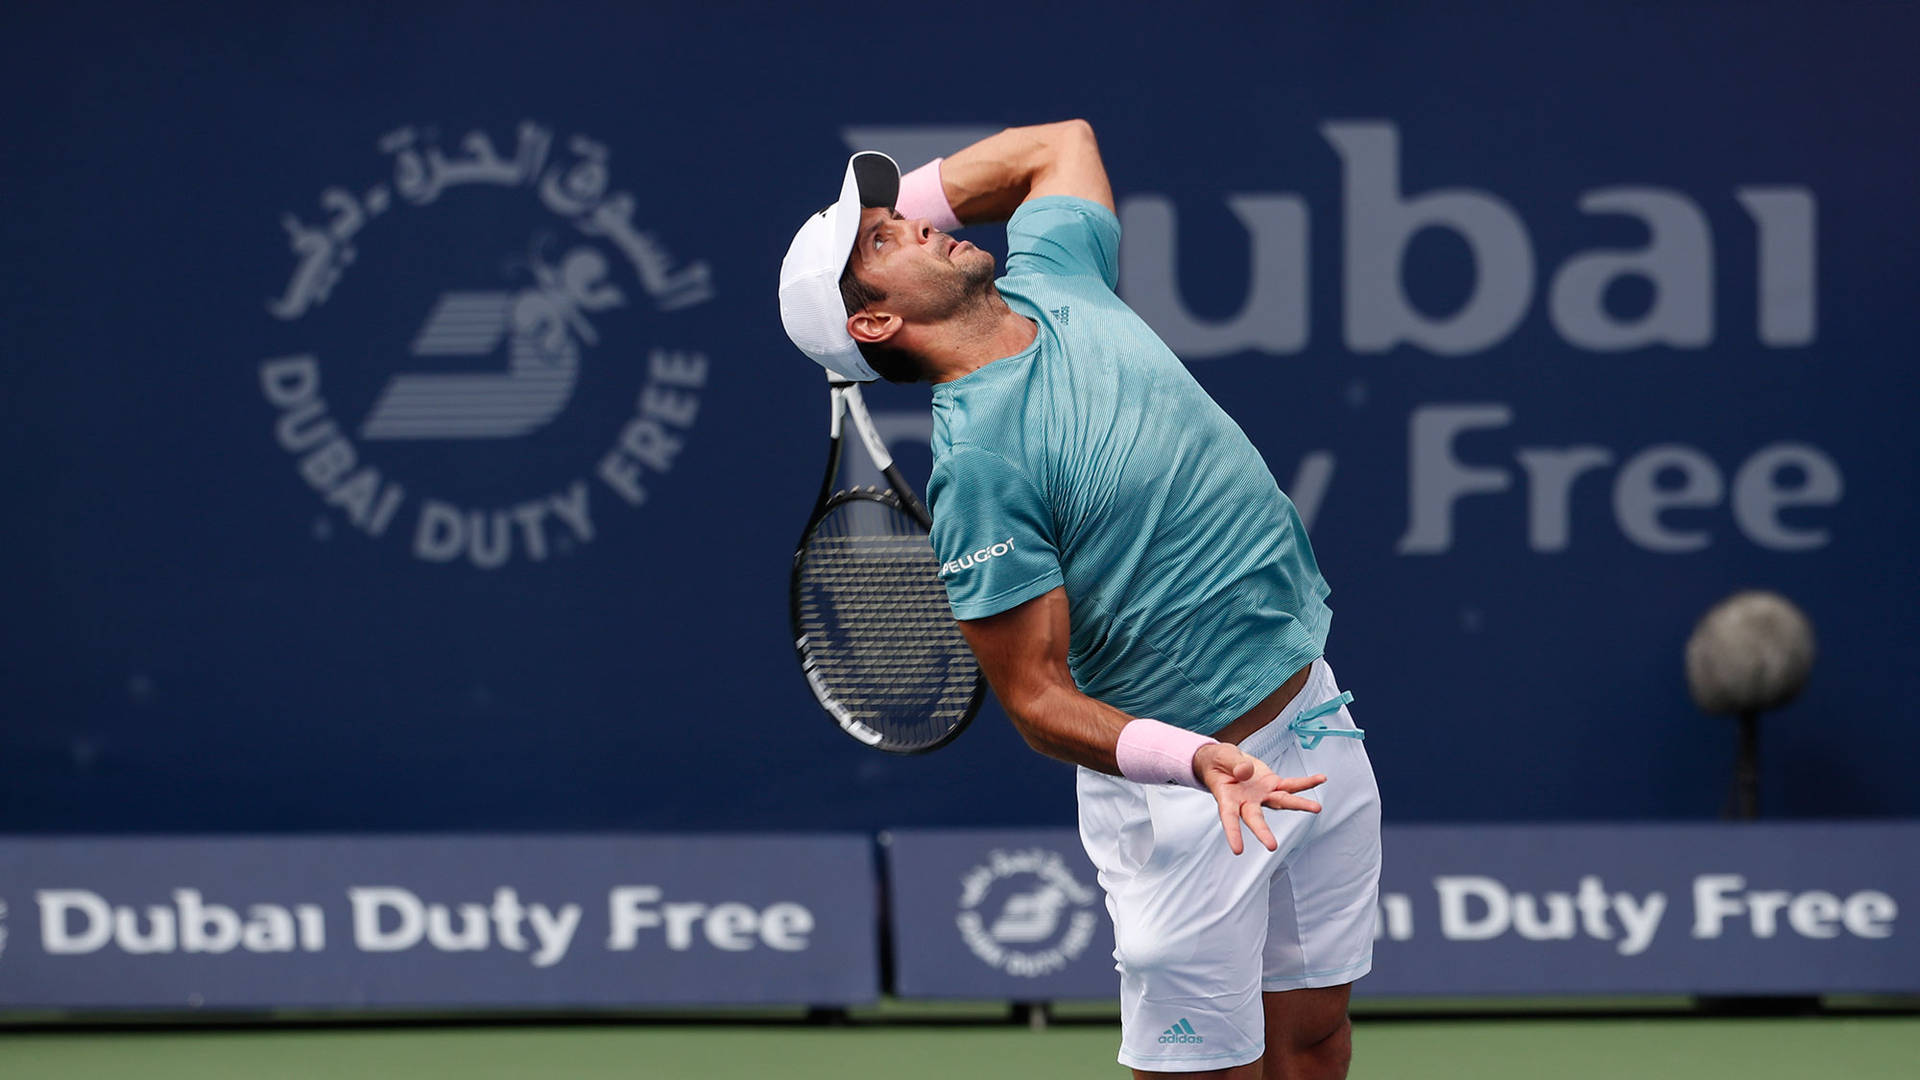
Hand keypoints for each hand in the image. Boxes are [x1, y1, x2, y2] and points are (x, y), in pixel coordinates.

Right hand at [1192, 743, 1325, 854]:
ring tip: (1316, 808)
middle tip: (1271, 846)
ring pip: (1281, 802)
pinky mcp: (1273, 785)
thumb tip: (1247, 772)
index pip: (1229, 818)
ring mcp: (1262, 795)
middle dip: (1263, 832)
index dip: (1233, 833)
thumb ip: (1234, 764)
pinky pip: (1291, 785)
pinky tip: (1320, 779)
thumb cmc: (1218, 762)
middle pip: (1256, 818)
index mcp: (1228, 798)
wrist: (1224, 760)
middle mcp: (1247, 801)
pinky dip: (1305, 783)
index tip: (1237, 849)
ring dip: (1299, 805)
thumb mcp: (1221, 757)